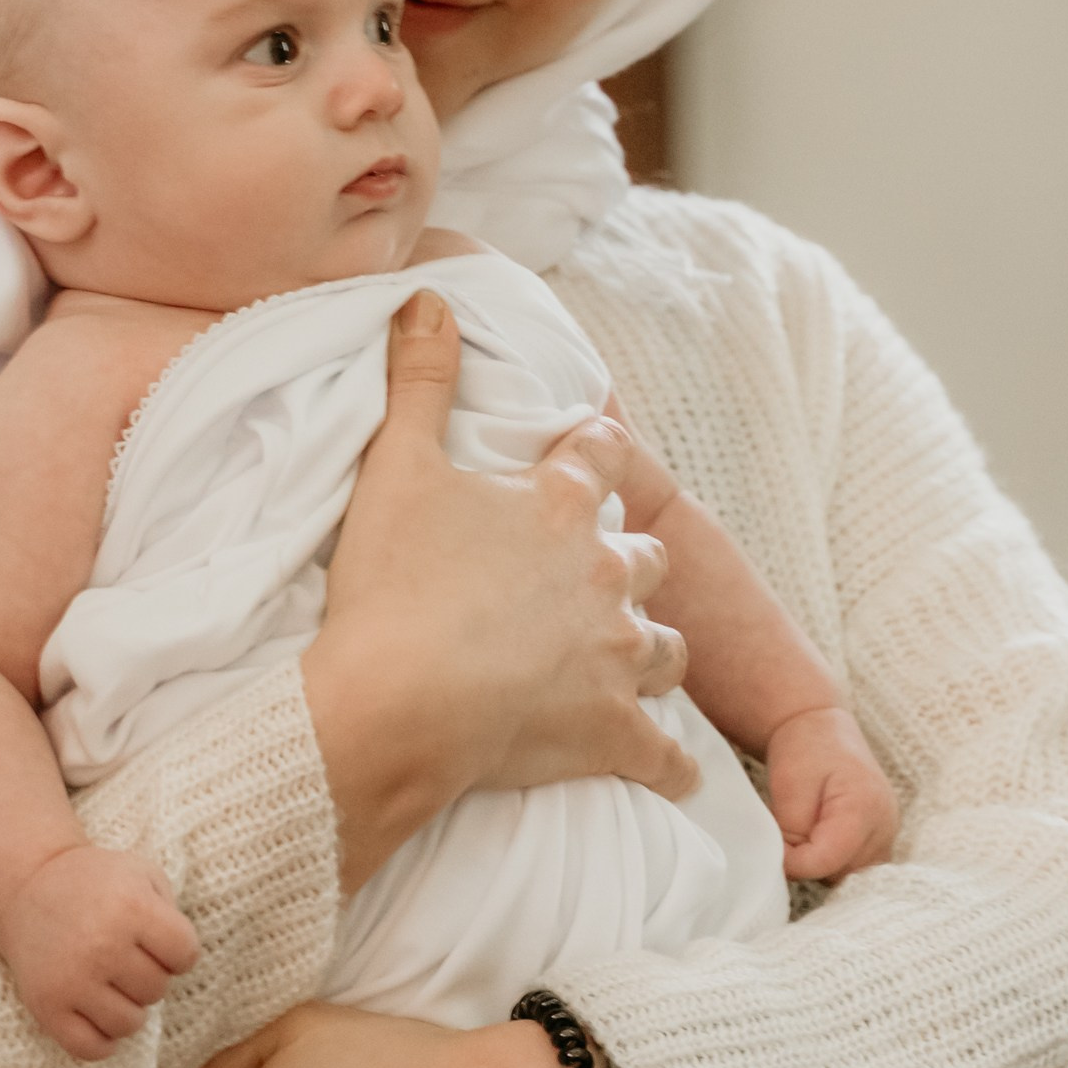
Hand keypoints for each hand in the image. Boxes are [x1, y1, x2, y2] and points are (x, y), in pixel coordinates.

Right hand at [0, 844, 199, 1062]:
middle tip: (126, 960)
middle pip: (157, 990)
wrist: (25, 887)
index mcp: (131, 908)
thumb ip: (171, 911)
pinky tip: (99, 1018)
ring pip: (129, 1024)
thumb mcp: (140, 873)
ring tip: (113, 987)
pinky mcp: (46, 1006)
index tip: (158, 943)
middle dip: (149, 977)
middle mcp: (102, 945)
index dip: (178, 951)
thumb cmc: (93, 883)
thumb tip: (180, 961)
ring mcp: (72, 979)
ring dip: (128, 1010)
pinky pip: (90, 1048)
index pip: (186, 955)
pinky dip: (102, 1042)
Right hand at [301, 291, 697, 890]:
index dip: (594, 449)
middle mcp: (604, 577)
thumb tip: (430, 295)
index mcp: (558, 509)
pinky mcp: (611, 735)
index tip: (589, 448)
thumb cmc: (394, 585)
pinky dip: (670, 765)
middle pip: (644, 556)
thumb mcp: (395, 466)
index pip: (598, 456)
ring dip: (655, 650)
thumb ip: (418, 378)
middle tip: (600, 571)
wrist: (397, 703)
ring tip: (635, 658)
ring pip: (668, 649)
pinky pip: (664, 757)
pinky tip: (672, 772)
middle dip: (628, 560)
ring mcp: (616, 659)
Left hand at [765, 703, 898, 884]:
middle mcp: (885, 829)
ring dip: (818, 861)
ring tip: (805, 827)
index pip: (825, 861)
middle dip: (806, 860)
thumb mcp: (789, 787)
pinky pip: (851, 867)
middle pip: (837, 873)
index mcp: (864, 809)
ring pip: (844, 875)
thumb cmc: (807, 751)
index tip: (775, 844)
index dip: (793, 861)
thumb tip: (790, 868)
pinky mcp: (880, 843)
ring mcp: (886, 838)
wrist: (824, 733)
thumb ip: (791, 834)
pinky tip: (818, 835)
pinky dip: (830, 859)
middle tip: (788, 829)